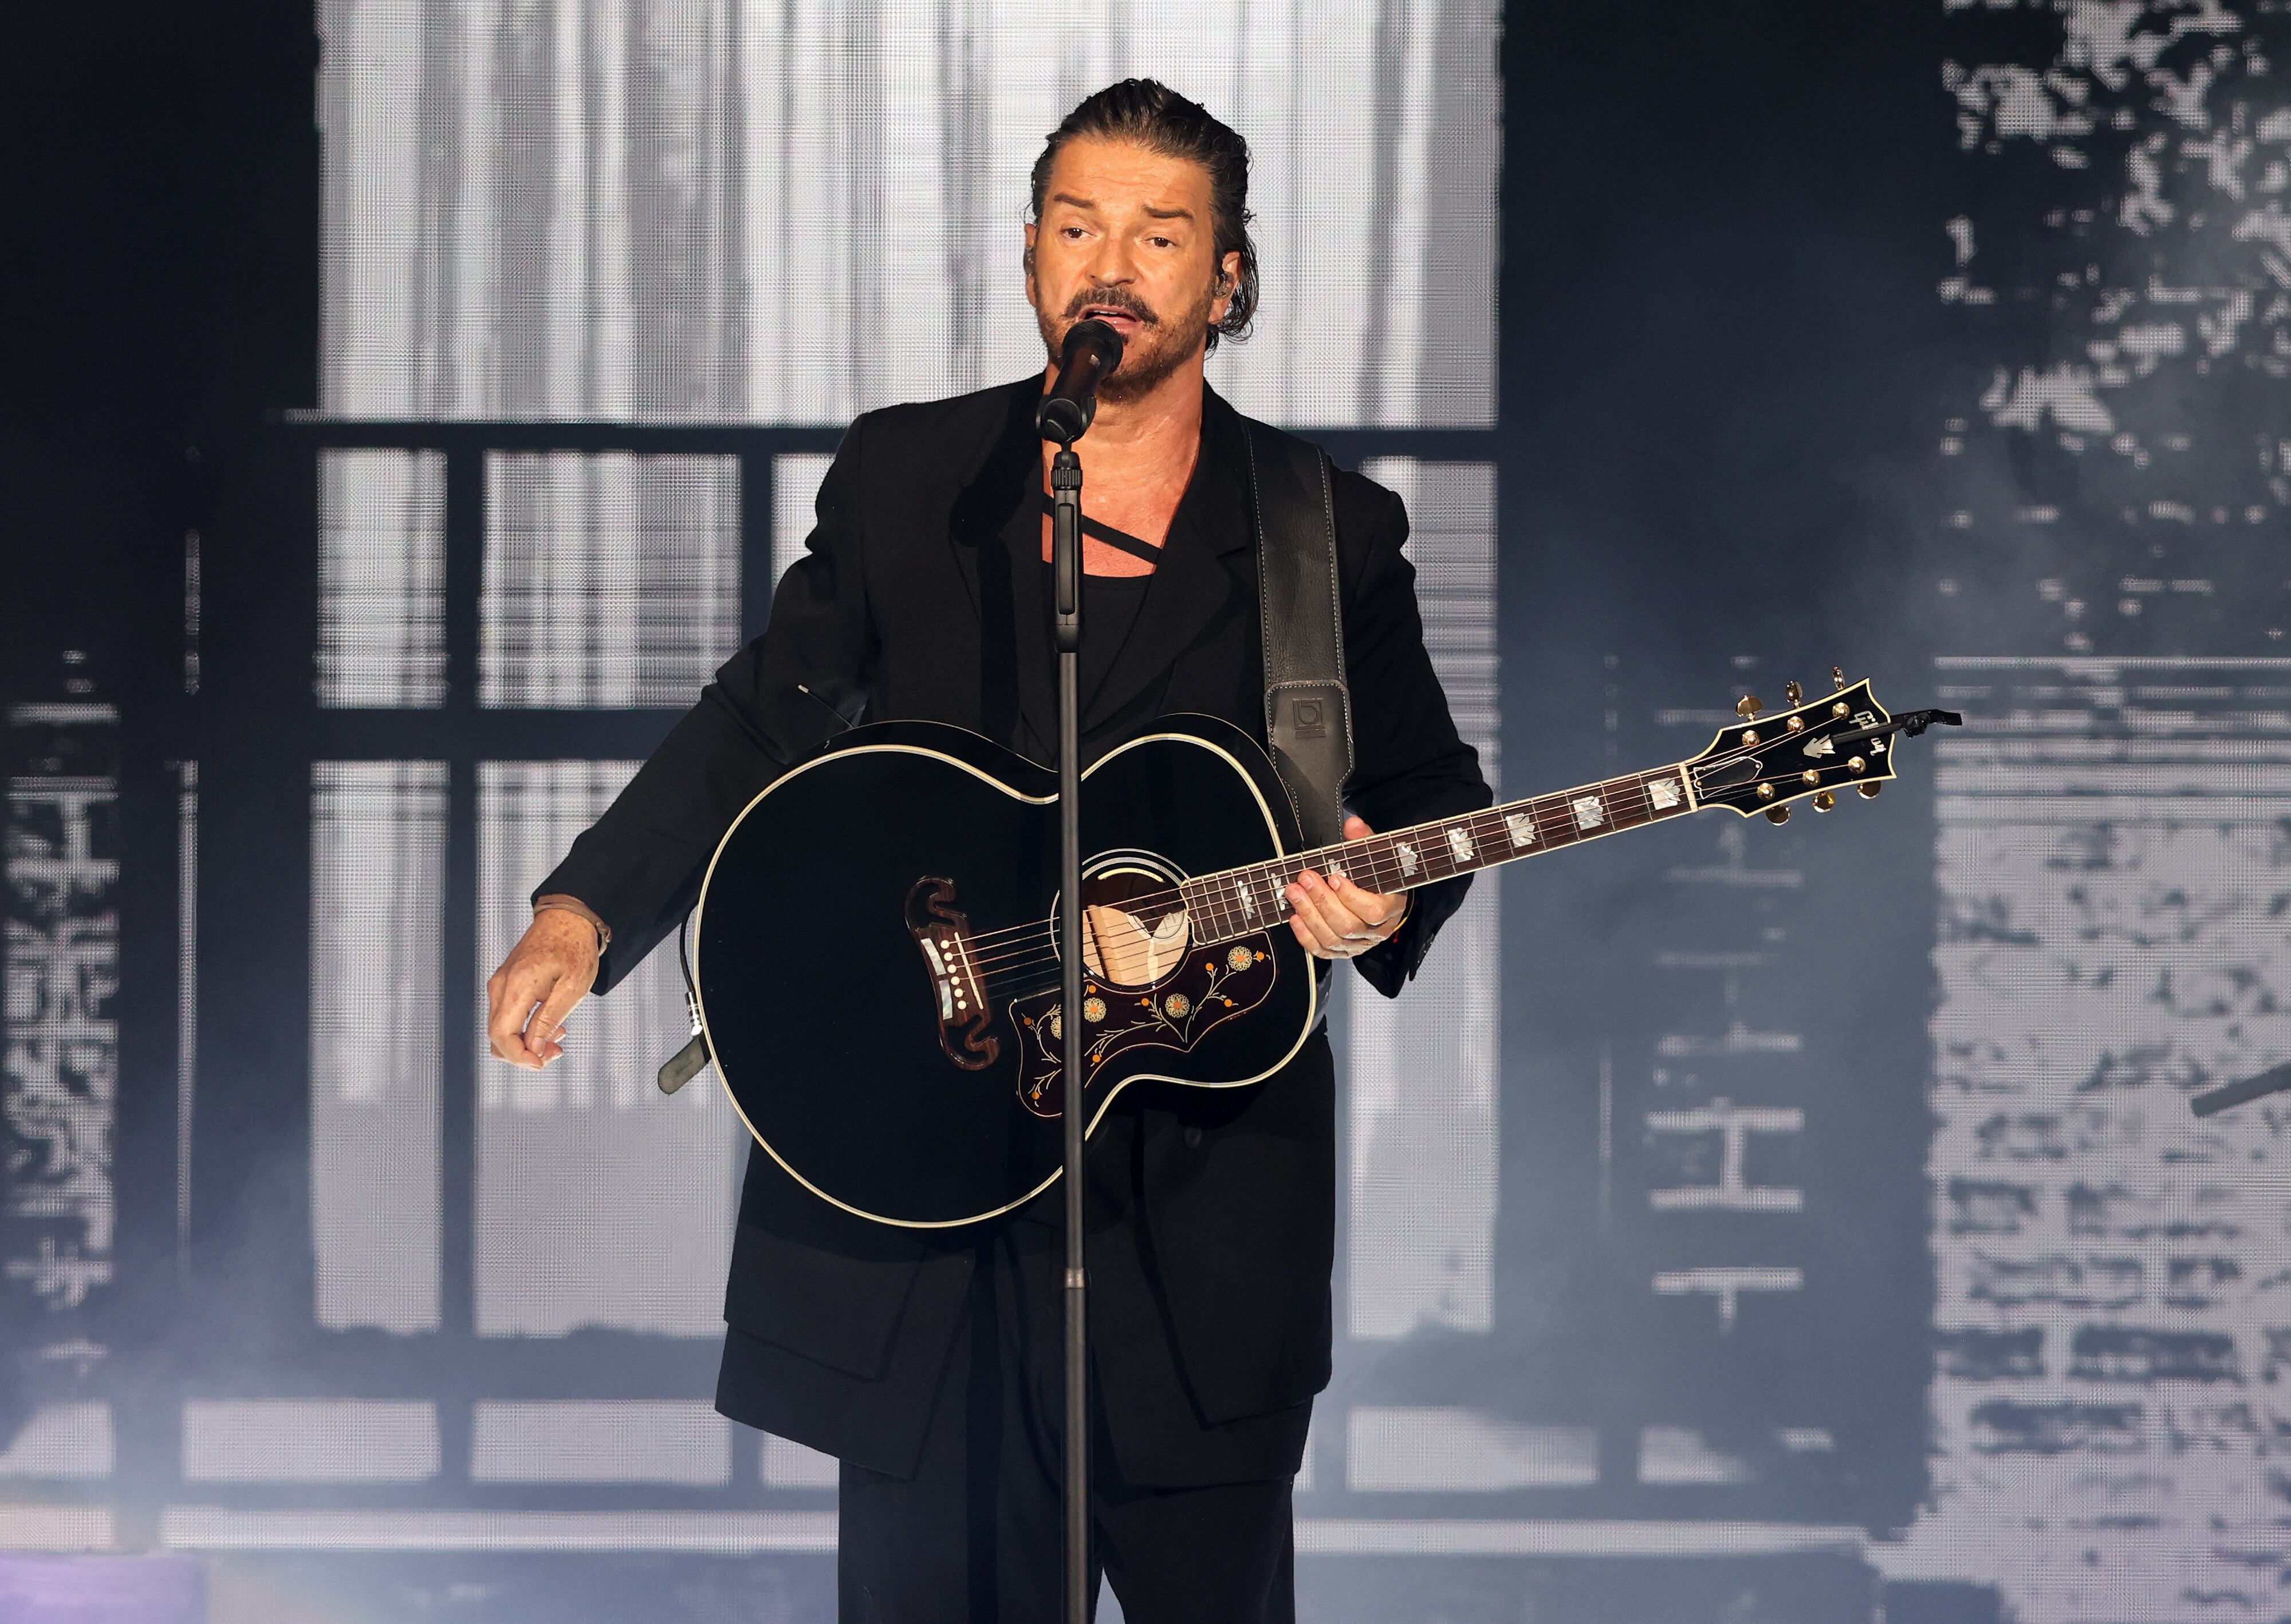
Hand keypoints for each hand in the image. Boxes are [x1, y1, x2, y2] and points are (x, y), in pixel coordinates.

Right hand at [486, 909, 600, 1069]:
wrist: (568, 917)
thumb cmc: (575, 948)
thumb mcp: (572, 987)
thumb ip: (550, 1019)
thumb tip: (534, 1049)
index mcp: (516, 987)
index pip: (502, 1036)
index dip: (519, 1057)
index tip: (543, 1063)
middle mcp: (500, 986)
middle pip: (497, 1036)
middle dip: (524, 1053)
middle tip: (557, 1051)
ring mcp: (500, 984)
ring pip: (501, 1028)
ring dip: (525, 1042)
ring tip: (559, 1036)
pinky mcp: (506, 983)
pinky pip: (507, 1015)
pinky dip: (524, 1028)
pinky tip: (550, 1024)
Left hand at [1284, 815, 1407, 960]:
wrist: (1378, 895)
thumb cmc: (1376, 875)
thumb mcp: (1376, 854)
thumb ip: (1365, 840)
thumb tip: (1353, 824)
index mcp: (1391, 907)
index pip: (1373, 911)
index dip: (1351, 897)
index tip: (1334, 877)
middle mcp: (1376, 931)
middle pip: (1348, 925)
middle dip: (1322, 901)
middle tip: (1305, 879)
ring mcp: (1358, 943)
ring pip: (1332, 939)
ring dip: (1309, 915)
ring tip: (1294, 893)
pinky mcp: (1342, 950)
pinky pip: (1322, 951)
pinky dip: (1305, 936)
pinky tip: (1295, 917)